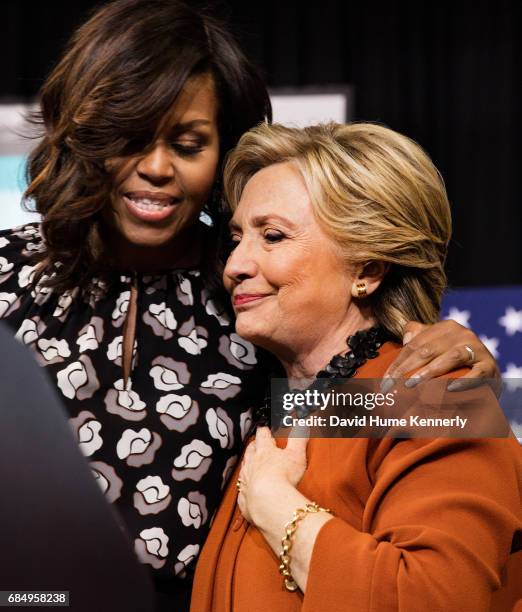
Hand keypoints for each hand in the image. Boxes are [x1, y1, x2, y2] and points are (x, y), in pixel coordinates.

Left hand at [237, 427, 308, 526]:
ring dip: (248, 466)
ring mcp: (246, 480)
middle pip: (250, 450)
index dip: (264, 431)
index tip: (266, 429)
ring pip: (244, 468)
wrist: (269, 501)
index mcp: (264, 450)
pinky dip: (246, 489)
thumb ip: (298, 439)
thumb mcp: (296, 454)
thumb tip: (302, 425)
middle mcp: (251, 463)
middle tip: (257, 445)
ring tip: (252, 465)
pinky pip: (243, 491)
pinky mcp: (244, 497)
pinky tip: (249, 492)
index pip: (262, 435)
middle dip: (254, 446)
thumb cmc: (283, 476)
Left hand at [382, 320, 501, 394]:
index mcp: (445, 327)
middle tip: (392, 386)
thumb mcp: (438, 345)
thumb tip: (405, 337)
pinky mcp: (490, 366)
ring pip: (449, 358)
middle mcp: (461, 333)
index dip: (397, 363)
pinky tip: (450, 389)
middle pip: (427, 350)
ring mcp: (477, 348)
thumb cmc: (456, 361)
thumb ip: (420, 337)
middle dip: (406, 369)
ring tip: (411, 385)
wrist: (489, 373)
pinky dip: (464, 381)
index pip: (414, 345)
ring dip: (429, 372)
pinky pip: (476, 373)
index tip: (384, 381)